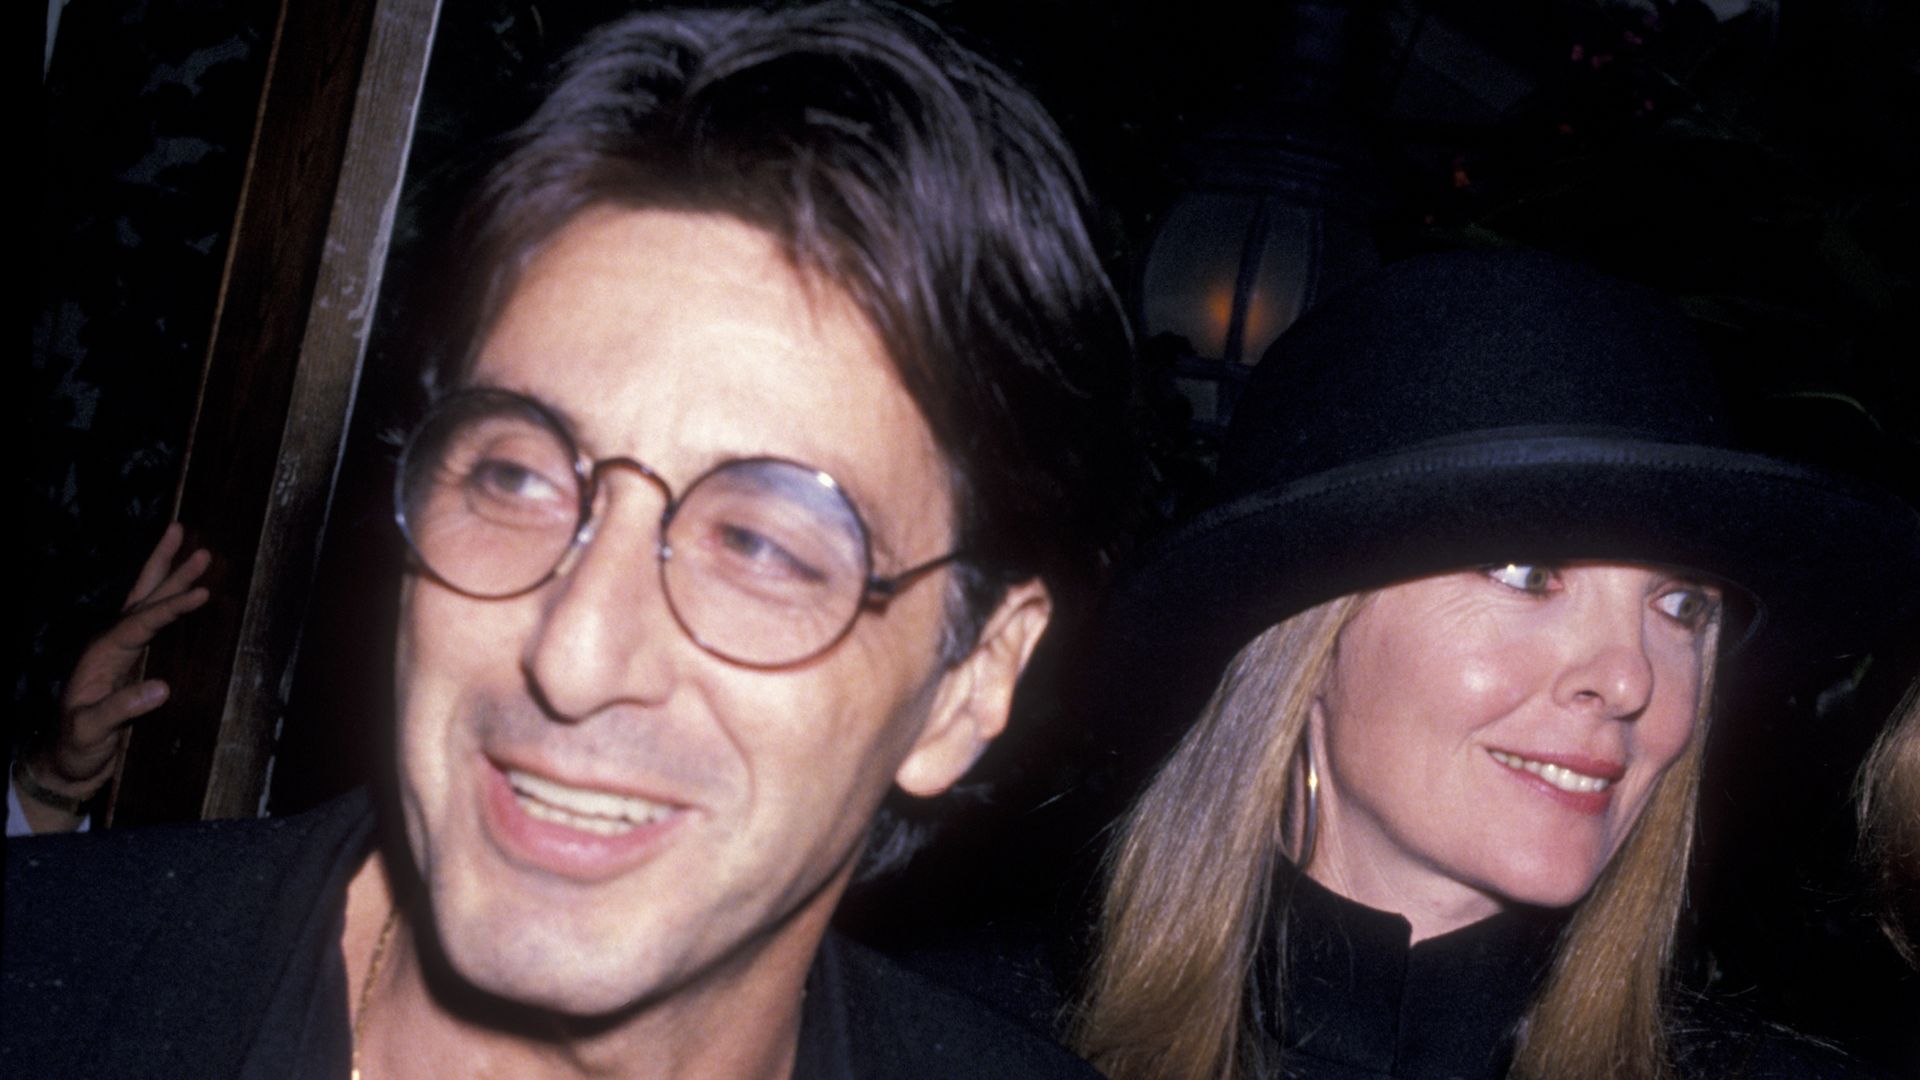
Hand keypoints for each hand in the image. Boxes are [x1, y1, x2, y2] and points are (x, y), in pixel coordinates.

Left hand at [24, 524, 210, 808]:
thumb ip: (121, 709)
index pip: (141, 623)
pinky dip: (173, 603)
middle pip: (142, 597)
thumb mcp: (91, 731)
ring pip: (148, 604)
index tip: (202, 593)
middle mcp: (111, 646)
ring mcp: (123, 653)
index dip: (171, 607)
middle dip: (167, 567)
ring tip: (195, 550)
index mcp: (101, 656)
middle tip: (191, 538)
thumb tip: (163, 688)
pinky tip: (189, 593)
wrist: (68, 763)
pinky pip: (157, 624)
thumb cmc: (76, 748)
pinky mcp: (136, 664)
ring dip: (170, 576)